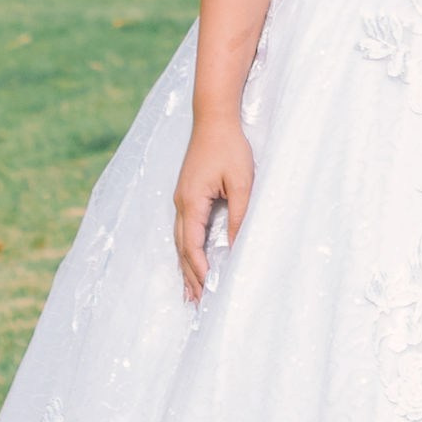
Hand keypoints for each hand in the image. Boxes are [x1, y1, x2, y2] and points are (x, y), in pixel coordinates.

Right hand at [174, 115, 253, 301]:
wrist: (214, 117)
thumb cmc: (229, 147)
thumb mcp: (241, 182)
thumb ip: (238, 215)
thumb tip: (237, 245)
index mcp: (191, 202)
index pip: (193, 246)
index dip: (201, 270)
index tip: (209, 291)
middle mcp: (181, 204)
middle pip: (183, 249)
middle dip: (190, 276)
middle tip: (197, 304)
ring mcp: (181, 199)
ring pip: (180, 241)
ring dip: (186, 266)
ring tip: (190, 292)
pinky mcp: (186, 194)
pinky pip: (184, 230)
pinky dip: (187, 250)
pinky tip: (190, 259)